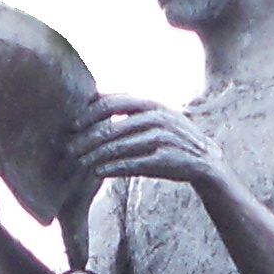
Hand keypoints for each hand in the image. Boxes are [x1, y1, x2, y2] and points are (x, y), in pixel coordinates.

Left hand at [79, 98, 226, 193]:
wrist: (206, 162)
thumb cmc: (170, 141)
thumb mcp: (152, 120)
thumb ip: (129, 112)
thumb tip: (94, 101)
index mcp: (150, 104)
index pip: (114, 102)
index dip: (91, 112)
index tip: (72, 124)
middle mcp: (157, 117)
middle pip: (113, 125)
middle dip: (88, 137)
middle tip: (68, 148)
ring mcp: (163, 138)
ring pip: (121, 145)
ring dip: (97, 154)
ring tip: (78, 162)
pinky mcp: (167, 159)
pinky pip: (135, 163)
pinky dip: (115, 167)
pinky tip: (98, 172)